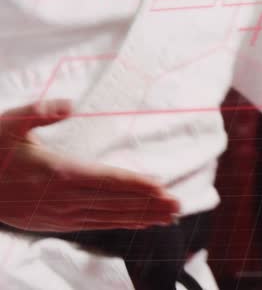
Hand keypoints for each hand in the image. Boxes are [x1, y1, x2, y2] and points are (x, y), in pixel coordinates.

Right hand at [0, 99, 180, 231]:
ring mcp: (57, 214)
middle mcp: (62, 197)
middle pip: (114, 202)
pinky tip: (134, 223)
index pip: (106, 180)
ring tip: (166, 217)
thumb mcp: (10, 123)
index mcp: (57, 172)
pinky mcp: (52, 223)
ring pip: (106, 217)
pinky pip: (92, 225)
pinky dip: (116, 224)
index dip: (136, 185)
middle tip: (177, 206)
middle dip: (147, 204)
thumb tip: (70, 104)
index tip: (161, 188)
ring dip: (138, 217)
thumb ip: (41, 112)